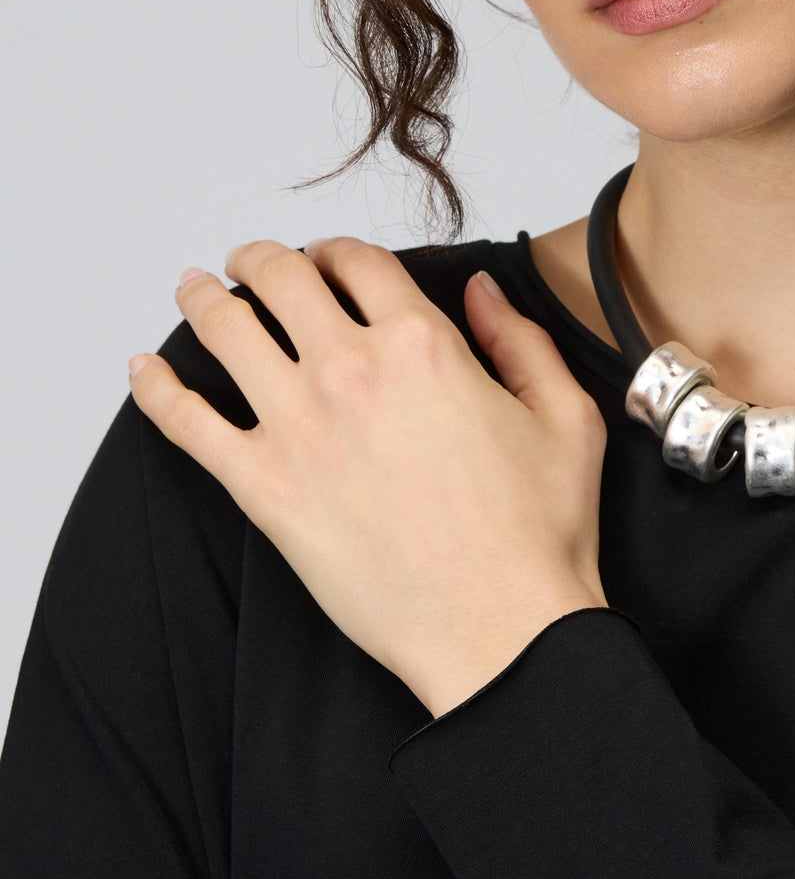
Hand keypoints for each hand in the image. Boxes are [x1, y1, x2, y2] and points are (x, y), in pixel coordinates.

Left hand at [127, 239, 608, 715]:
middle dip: (259, 260)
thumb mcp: (565, 418)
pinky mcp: (264, 488)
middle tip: (247, 262)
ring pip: (225, 332)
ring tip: (195, 289)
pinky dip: (155, 388)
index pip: (359, 262)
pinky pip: (186, 422)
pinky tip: (144, 370)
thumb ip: (520, 340)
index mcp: (425, 346)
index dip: (336, 250)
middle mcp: (352, 371)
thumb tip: (481, 291)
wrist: (500, 628)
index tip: (325, 259)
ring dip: (204, 298)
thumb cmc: (537, 538)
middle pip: (281, 279)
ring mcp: (298, 428)